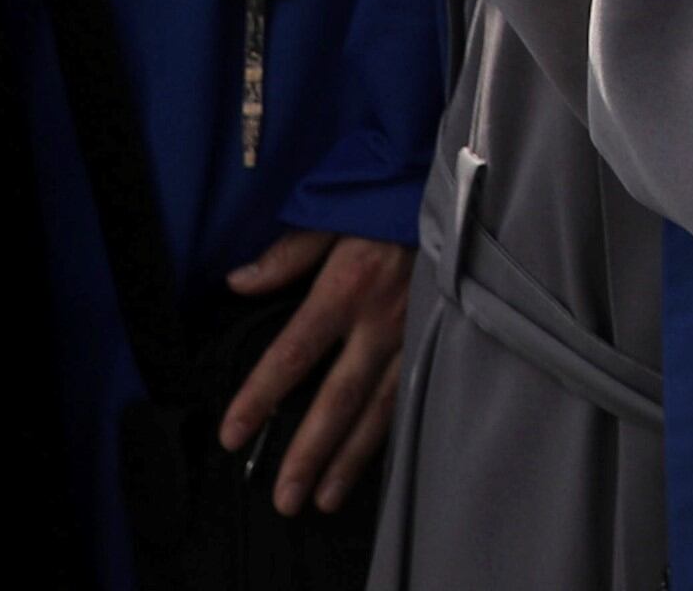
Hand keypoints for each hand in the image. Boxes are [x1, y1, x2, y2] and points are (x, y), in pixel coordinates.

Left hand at [216, 227, 410, 513]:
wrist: (459, 193)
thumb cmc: (386, 201)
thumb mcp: (332, 213)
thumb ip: (287, 255)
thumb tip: (237, 282)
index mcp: (346, 287)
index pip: (292, 352)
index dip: (260, 397)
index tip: (233, 433)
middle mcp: (379, 322)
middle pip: (337, 399)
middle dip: (308, 452)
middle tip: (285, 498)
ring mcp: (413, 338)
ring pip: (378, 412)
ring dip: (349, 459)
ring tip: (323, 498)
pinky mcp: (438, 343)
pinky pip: (411, 399)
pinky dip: (391, 436)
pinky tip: (376, 467)